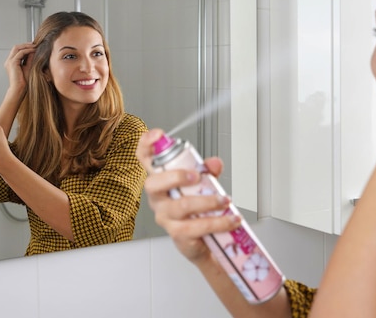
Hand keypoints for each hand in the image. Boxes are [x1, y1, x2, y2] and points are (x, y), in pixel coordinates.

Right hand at [4, 42, 36, 94]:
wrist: (19, 89)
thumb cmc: (23, 81)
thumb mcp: (28, 67)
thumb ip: (29, 59)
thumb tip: (33, 52)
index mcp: (11, 62)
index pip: (17, 50)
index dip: (25, 46)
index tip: (33, 46)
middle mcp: (9, 61)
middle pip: (16, 47)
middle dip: (26, 44)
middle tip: (35, 43)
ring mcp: (9, 61)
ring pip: (17, 48)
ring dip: (26, 46)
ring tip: (35, 46)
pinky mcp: (13, 63)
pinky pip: (20, 53)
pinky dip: (27, 50)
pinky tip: (33, 50)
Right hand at [136, 129, 239, 264]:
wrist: (204, 240)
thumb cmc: (198, 207)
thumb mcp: (204, 184)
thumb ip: (209, 170)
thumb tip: (214, 163)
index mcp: (162, 180)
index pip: (145, 159)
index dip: (146, 145)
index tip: (157, 135)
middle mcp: (158, 198)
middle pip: (153, 184)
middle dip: (176, 176)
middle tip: (198, 176)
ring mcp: (165, 217)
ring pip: (181, 207)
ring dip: (207, 201)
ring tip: (225, 200)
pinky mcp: (178, 235)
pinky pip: (195, 228)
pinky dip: (217, 222)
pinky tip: (230, 219)